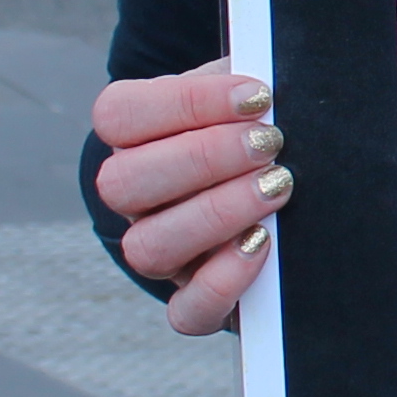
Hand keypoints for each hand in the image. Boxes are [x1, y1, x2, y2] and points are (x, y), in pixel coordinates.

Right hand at [91, 61, 287, 335]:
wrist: (277, 184)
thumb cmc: (255, 128)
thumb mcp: (245, 96)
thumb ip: (246, 84)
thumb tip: (275, 89)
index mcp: (132, 137)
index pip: (119, 115)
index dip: (186, 102)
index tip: (256, 96)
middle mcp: (134, 198)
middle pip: (124, 182)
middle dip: (204, 157)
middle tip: (270, 142)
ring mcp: (159, 252)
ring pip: (148, 247)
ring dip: (216, 213)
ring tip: (276, 185)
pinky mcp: (194, 301)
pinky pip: (187, 312)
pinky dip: (223, 283)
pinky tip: (263, 244)